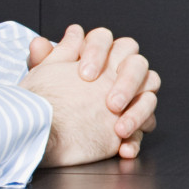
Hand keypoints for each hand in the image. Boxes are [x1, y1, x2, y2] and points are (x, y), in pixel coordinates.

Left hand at [26, 24, 159, 160]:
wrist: (49, 130)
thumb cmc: (49, 98)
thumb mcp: (44, 80)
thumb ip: (43, 62)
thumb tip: (38, 44)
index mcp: (97, 53)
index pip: (105, 39)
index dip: (98, 53)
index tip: (85, 75)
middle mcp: (119, 71)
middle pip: (137, 64)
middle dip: (128, 82)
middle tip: (111, 104)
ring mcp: (131, 96)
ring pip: (149, 96)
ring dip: (138, 112)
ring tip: (120, 130)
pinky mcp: (133, 120)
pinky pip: (145, 126)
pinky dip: (136, 139)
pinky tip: (124, 149)